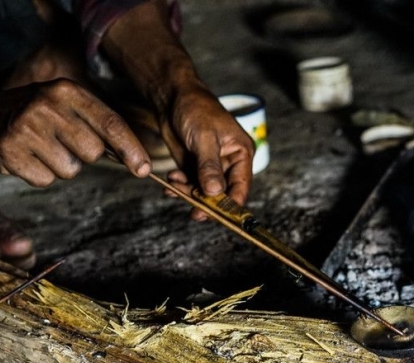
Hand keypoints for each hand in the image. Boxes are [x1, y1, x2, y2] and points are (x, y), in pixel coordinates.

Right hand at [0, 78, 149, 185]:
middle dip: (84, 155)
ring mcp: (25, 128)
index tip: (144, 169)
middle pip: (92, 152)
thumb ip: (101, 126)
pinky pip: (45, 180)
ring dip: (60, 166)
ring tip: (41, 148)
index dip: (131, 149)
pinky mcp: (8, 151)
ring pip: (70, 170)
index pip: (110, 122)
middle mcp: (46, 106)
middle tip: (61, 141)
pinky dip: (39, 175)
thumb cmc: (39, 115)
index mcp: (66, 91)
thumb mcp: (68, 106)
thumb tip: (139, 162)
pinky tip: (27, 157)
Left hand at [157, 83, 254, 217]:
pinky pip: (190, 185)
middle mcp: (229, 163)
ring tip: (176, 185)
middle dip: (208, 202)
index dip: (232, 204)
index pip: (241, 186)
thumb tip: (215, 192)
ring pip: (205, 192)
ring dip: (190, 194)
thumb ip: (209, 166)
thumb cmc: (195, 108)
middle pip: (223, 194)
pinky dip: (181, 187)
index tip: (219, 215)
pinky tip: (172, 180)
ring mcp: (211, 167)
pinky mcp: (195, 167)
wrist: (172, 96)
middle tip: (194, 211)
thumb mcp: (204, 137)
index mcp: (241, 154)